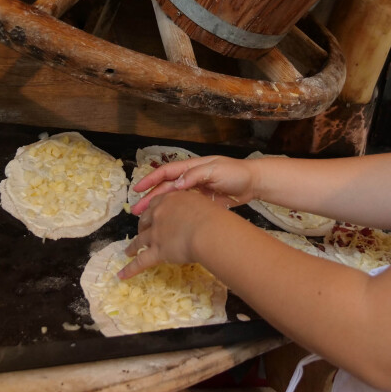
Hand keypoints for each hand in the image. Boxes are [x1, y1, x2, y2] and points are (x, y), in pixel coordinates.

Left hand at [119, 189, 234, 278]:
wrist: (208, 229)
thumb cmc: (212, 215)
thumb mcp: (202, 203)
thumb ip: (193, 206)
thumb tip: (196, 212)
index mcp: (170, 199)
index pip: (156, 204)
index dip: (153, 211)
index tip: (152, 215)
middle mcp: (159, 214)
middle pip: (145, 220)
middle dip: (142, 227)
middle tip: (141, 232)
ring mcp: (156, 233)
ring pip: (140, 240)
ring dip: (132, 247)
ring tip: (127, 252)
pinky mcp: (156, 251)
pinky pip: (140, 261)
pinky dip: (130, 269)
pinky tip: (122, 275)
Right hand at [129, 155, 257, 215]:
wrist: (254, 183)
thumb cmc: (236, 173)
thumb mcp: (217, 170)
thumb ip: (197, 175)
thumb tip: (177, 183)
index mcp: (192, 167)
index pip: (166, 172)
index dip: (151, 180)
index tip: (138, 189)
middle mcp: (190, 178)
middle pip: (166, 188)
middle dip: (150, 198)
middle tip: (136, 211)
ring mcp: (196, 191)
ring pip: (172, 199)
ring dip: (159, 208)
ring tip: (146, 220)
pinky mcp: (202, 202)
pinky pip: (183, 207)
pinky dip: (172, 214)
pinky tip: (166, 224)